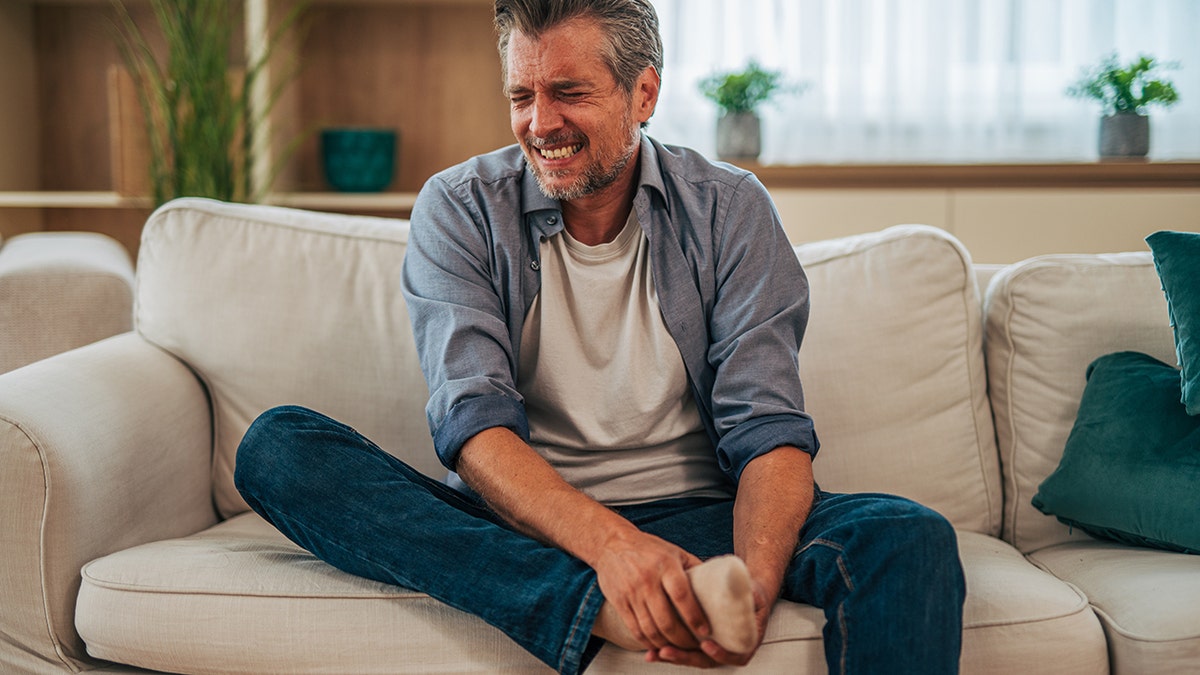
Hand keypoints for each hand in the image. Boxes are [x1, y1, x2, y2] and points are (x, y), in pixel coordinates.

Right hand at [592, 529, 709, 650]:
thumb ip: (694, 569)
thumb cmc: (649, 549)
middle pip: (666, 619)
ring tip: (679, 648)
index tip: (705, 630)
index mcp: (665, 565)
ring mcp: (631, 592)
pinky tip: (658, 645)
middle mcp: (647, 579)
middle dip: (683, 639)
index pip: (682, 596)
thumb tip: (718, 587)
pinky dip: (648, 642)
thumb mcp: (675, 552)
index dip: (694, 617)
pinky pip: (635, 629)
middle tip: (694, 645)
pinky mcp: (619, 602)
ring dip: (666, 644)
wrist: (612, 543)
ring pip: (650, 629)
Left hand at [645, 575, 775, 667]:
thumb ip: (748, 593)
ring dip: (673, 657)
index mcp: (744, 641)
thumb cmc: (749, 593)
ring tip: (655, 653)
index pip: (734, 655)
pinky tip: (651, 653)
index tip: (706, 645)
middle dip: (685, 657)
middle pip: (706, 660)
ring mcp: (711, 649)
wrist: (743, 594)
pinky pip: (683, 652)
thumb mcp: (753, 592)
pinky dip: (667, 653)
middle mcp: (727, 649)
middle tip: (667, 651)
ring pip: (691, 658)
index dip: (720, 653)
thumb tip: (745, 585)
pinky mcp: (697, 645)